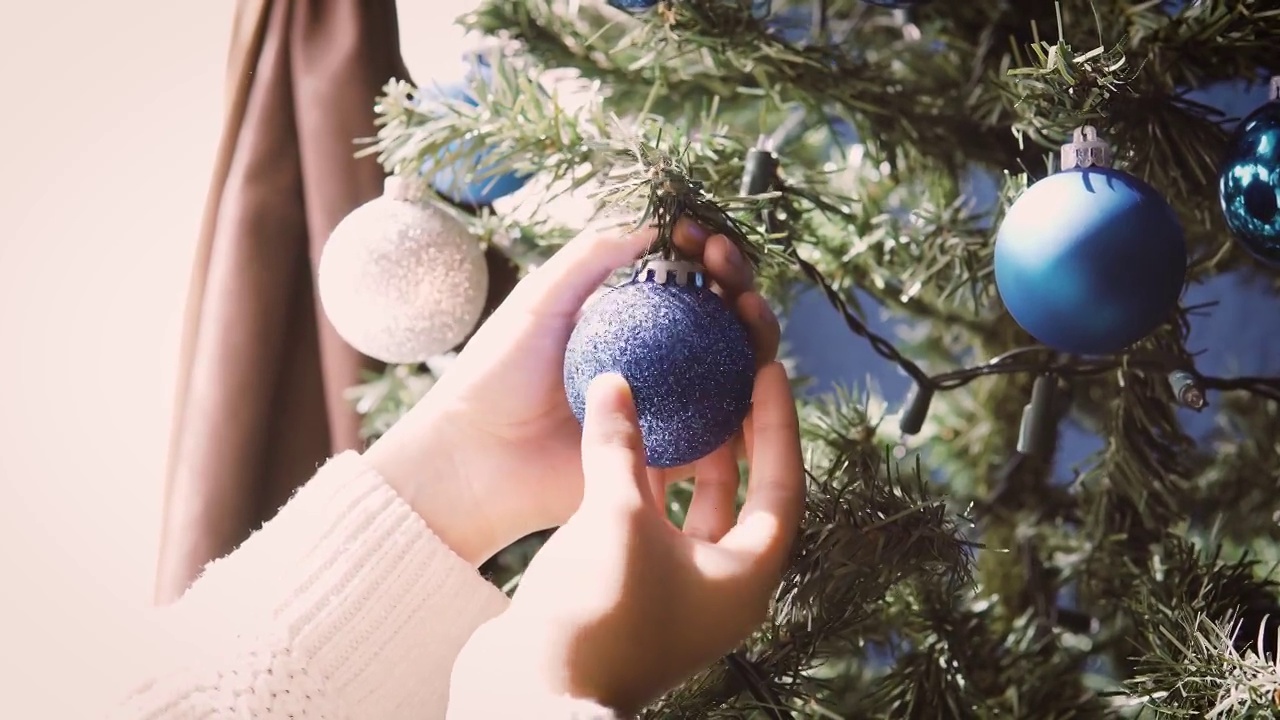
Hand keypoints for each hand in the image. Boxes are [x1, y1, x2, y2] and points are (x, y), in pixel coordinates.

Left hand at [364, 218, 780, 564]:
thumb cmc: (497, 374)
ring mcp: (670, 407)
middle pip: (721, 318)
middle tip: (726, 265)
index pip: (686, 280)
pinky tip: (756, 370)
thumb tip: (654, 222)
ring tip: (747, 308)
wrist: (477, 458)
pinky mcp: (675, 454)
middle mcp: (658, 362)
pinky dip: (753, 399)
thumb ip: (592, 257)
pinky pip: (727, 428)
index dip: (704, 254)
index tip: (700, 236)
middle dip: (738, 283)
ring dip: (756, 331)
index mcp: (629, 324)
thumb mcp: (542, 298)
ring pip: (736, 367)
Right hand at [449, 364, 804, 714]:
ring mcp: (677, 591)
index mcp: (746, 576)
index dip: (776, 422)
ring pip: (695, 509)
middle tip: (731, 377)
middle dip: (738, 435)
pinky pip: (654, 522)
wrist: (532, 693)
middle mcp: (720, 586)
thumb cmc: (596, 612)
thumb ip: (621, 444)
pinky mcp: (634, 592)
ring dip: (689, 456)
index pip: (782, 483)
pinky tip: (626, 440)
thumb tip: (616, 382)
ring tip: (684, 396)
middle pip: (745, 495)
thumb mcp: (616, 515)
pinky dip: (645, 482)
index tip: (767, 369)